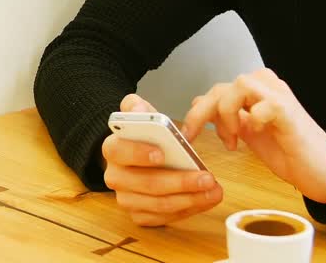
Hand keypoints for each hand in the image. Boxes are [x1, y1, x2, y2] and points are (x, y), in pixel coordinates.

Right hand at [101, 93, 223, 226]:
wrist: (136, 159)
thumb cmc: (142, 137)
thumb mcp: (138, 114)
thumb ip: (136, 107)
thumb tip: (139, 109)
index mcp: (112, 149)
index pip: (120, 151)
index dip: (139, 153)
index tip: (162, 153)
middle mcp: (114, 177)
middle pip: (147, 183)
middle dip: (180, 182)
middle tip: (207, 178)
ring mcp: (126, 199)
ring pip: (159, 205)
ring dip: (190, 199)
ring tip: (214, 191)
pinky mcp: (138, 215)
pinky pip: (164, 218)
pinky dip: (187, 211)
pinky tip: (204, 201)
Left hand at [181, 68, 325, 203]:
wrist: (320, 170)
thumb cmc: (288, 151)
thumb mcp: (248, 132)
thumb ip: (228, 118)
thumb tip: (199, 105)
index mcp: (255, 91)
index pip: (217, 90)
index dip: (198, 110)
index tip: (189, 134)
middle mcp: (266, 86)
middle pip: (221, 87)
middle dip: (202, 113)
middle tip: (195, 136)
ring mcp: (278, 96)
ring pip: (238, 86)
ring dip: (227, 114)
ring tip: (234, 139)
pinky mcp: (288, 111)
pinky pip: (263, 104)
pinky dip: (254, 118)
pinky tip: (258, 132)